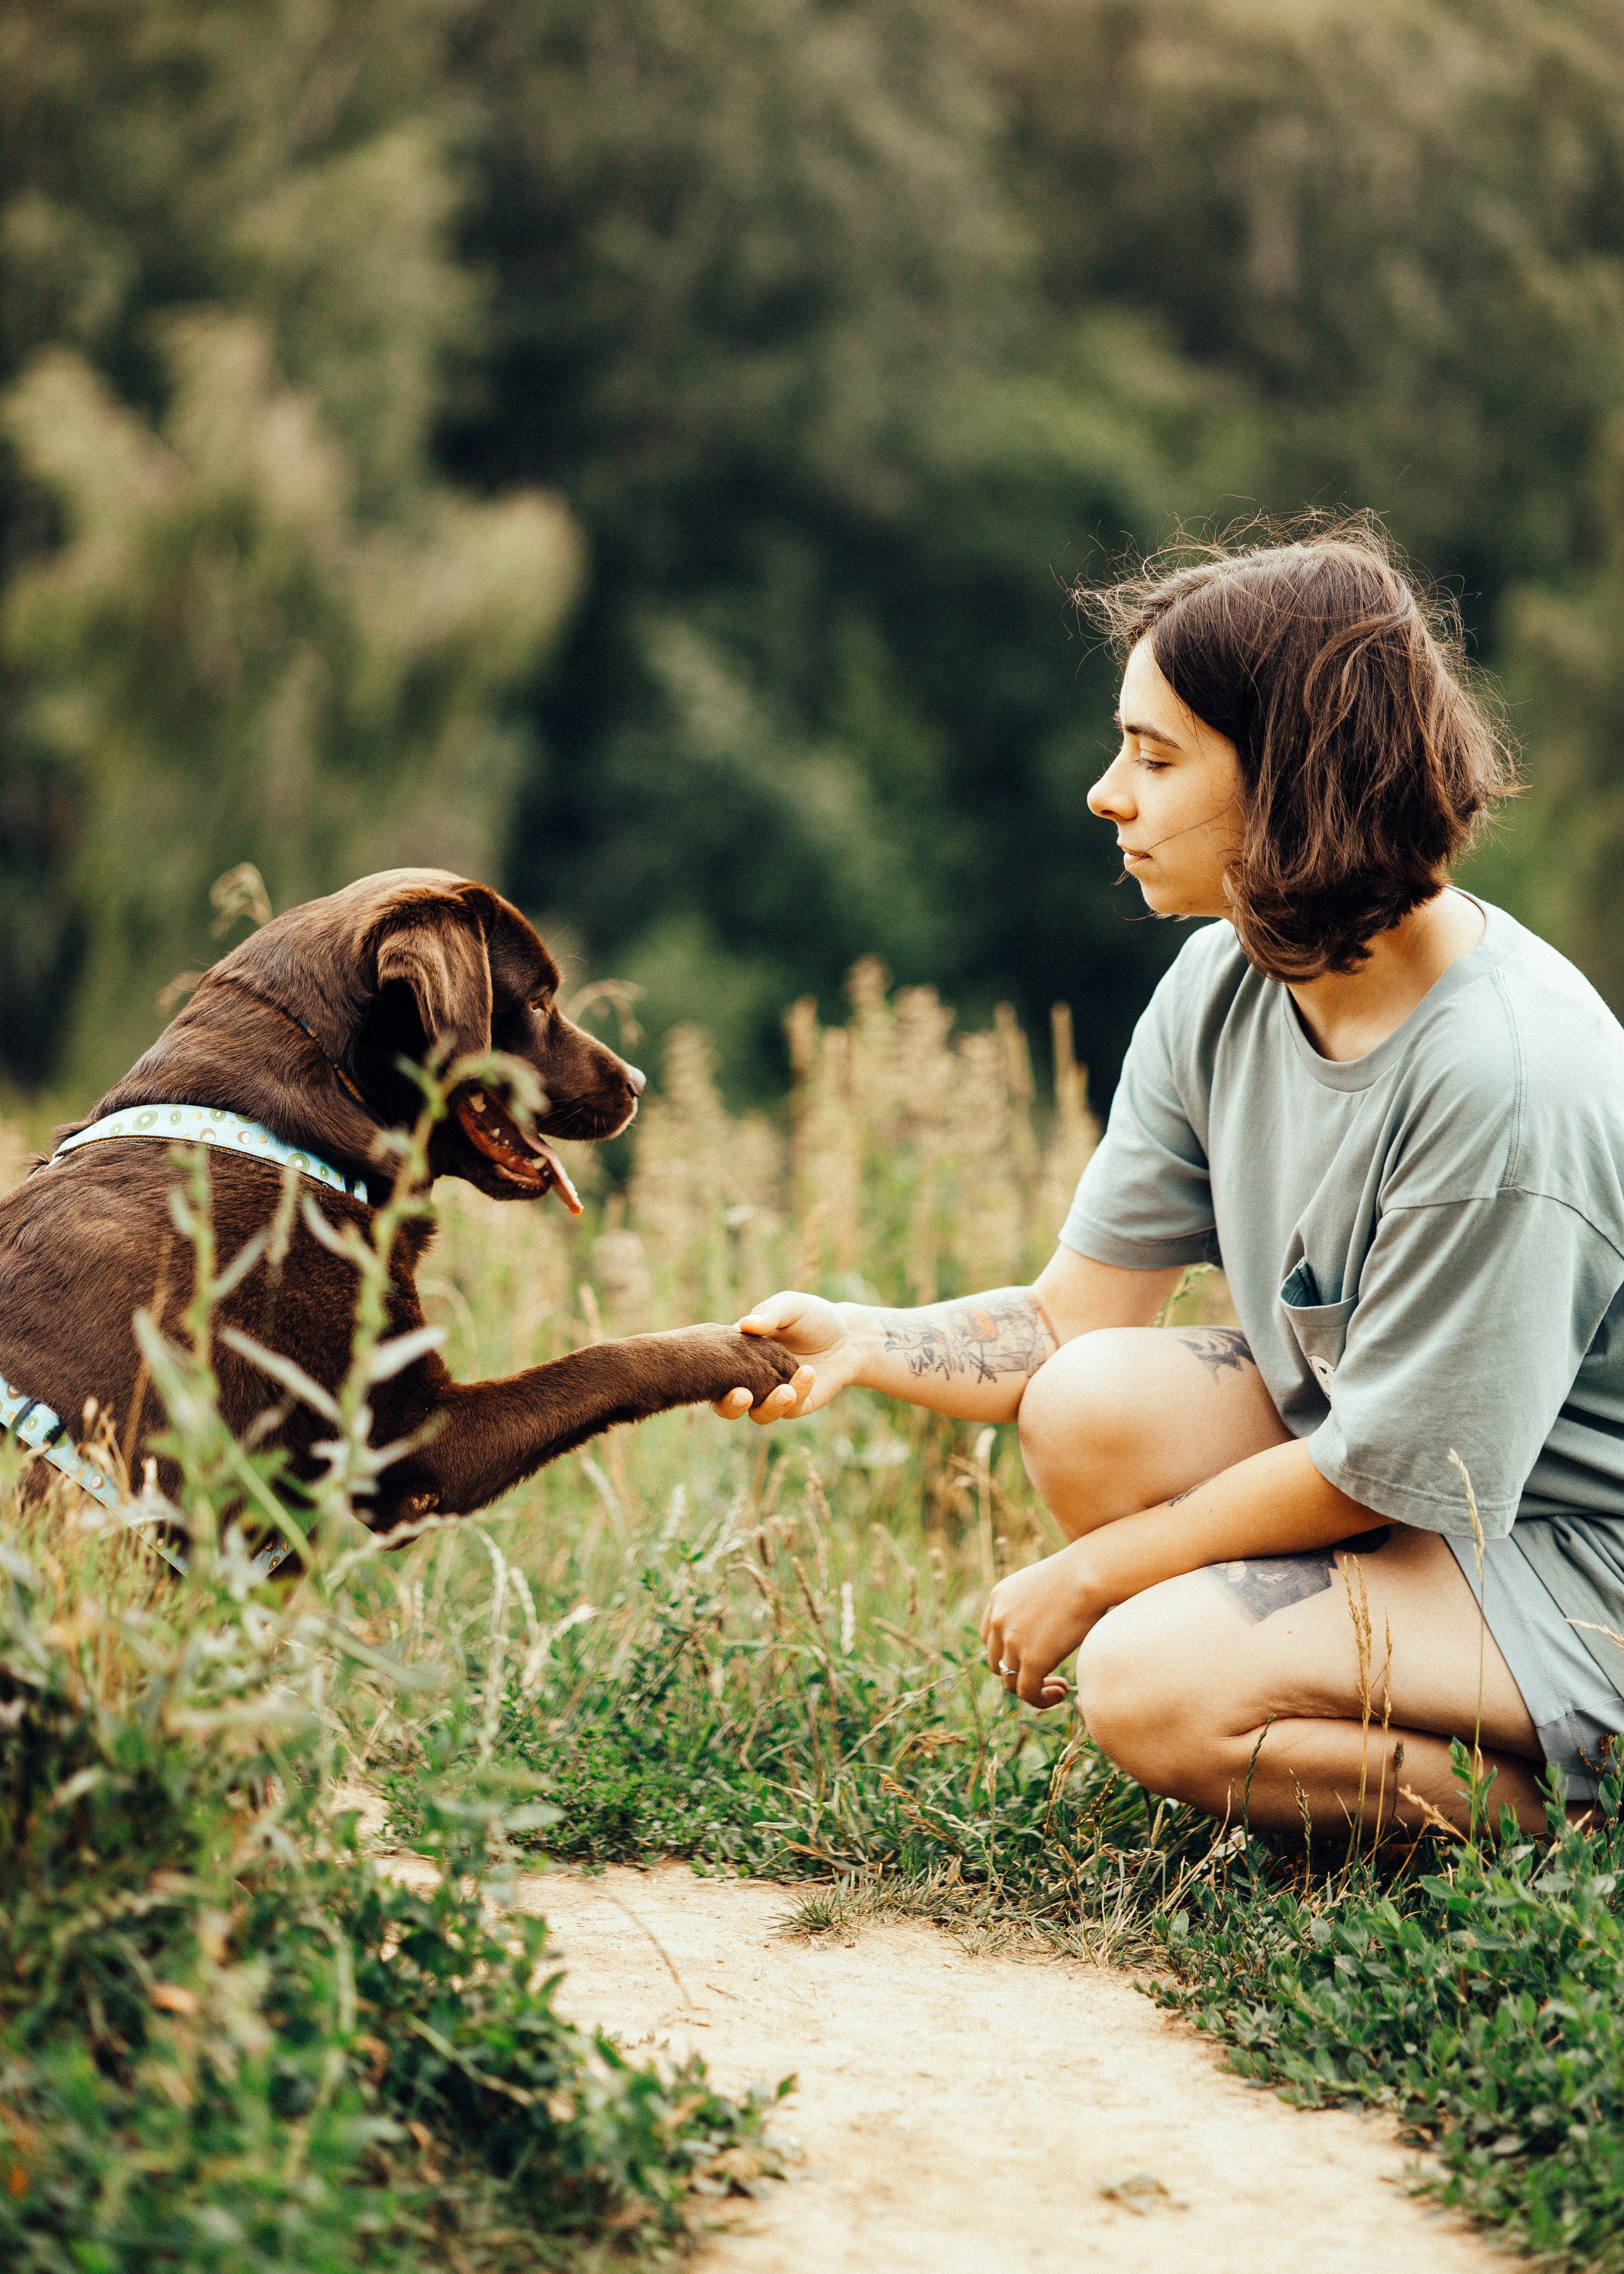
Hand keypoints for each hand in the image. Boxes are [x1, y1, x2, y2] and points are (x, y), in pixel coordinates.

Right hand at [712, 1289, 855, 1422]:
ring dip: (769, 1405)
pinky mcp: (797, 1405)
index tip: (714, 1371)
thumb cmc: (811, 1316)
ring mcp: (773, 1395)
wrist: (846, 1334)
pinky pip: (790, 1409)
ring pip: (759, 1414)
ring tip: (785, 1390)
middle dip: (730, 1406)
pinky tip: (807, 1372)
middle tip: (742, 1395)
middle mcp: (751, 1379)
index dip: (708, 1374)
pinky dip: (798, 1392)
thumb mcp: (789, 1306)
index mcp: (739, 1355)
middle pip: (726, 1404)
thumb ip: (769, 1313)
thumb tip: (744, 1324)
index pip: (714, 1369)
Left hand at [980, 1540, 1098, 1708]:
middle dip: (1018, 1673)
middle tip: (1046, 1675)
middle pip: (997, 1661)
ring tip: (1058, 1686)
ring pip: (1010, 1681)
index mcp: (999, 1597)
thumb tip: (1048, 1627)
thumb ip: (1036, 1607)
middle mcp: (999, 1619)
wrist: (1091, 1573)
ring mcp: (1012, 1640)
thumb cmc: (1081, 1575)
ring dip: (1033, 1688)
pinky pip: (1027, 1692)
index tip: (1033, 1656)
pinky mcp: (1032, 1659)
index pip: (990, 1636)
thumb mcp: (1045, 1586)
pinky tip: (1062, 1692)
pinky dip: (1042, 1699)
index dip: (1008, 1652)